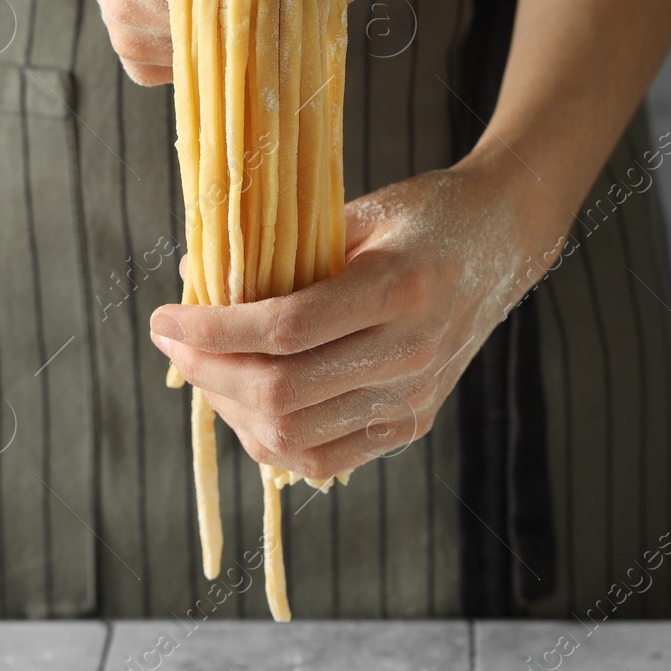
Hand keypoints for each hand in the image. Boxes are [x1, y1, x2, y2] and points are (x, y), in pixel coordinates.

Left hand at [147, 157, 567, 481]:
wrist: (505, 238)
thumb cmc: (424, 213)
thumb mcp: (356, 213)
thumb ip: (279, 250)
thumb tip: (193, 272)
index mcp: (397, 288)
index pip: (283, 329)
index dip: (211, 330)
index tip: (165, 316)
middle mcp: (409, 352)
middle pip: (281, 392)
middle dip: (208, 371)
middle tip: (173, 342)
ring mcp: (412, 397)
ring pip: (294, 436)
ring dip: (230, 408)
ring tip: (204, 370)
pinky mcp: (411, 423)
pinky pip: (322, 458)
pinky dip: (270, 438)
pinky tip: (245, 402)